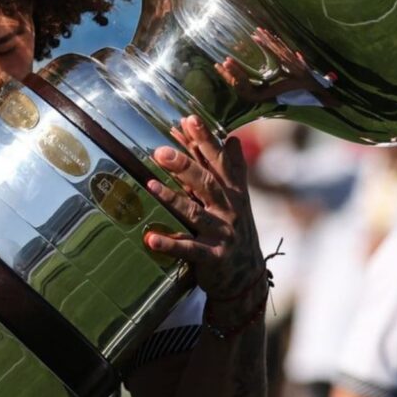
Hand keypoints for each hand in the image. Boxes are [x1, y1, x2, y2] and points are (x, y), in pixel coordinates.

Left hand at [144, 116, 265, 316]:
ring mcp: (221, 233)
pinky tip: (150, 238)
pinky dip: (169, 244)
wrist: (246, 277)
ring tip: (150, 185)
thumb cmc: (235, 231)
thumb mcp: (237, 199)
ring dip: (172, 199)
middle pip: (206, 183)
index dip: (204, 140)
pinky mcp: (212, 257)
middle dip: (185, 165)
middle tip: (160, 151)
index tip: (189, 119)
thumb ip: (229, 169)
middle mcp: (229, 210)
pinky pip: (189, 250)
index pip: (217, 161)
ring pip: (195, 213)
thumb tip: (232, 138)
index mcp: (232, 193)